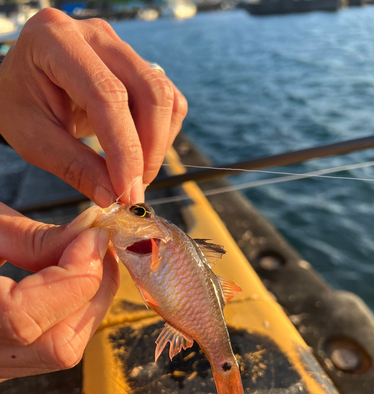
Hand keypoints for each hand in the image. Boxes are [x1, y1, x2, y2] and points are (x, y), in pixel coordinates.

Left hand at [0, 8, 187, 205]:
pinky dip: (162, 133)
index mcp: (56, 40)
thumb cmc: (21, 105)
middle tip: (133, 190)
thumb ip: (74, 167)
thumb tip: (112, 196)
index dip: (124, 149)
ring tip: (133, 173)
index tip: (126, 192)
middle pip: (150, 91)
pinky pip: (169, 100)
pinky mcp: (138, 64)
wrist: (26, 81)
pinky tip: (140, 152)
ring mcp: (121, 47)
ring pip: (165, 96)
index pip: (107, 96)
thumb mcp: (34, 140)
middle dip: (149, 149)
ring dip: (158, 144)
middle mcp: (96, 34)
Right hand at [0, 204, 119, 379]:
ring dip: (88, 300)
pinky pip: (52, 345)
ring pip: (62, 351)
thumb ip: (33, 240)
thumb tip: (90, 241)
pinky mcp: (5, 363)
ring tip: (83, 256)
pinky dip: (73, 310)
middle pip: (57, 348)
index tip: (94, 234)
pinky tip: (68, 277)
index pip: (26, 321)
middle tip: (97, 244)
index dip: (71, 276)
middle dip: (92, 290)